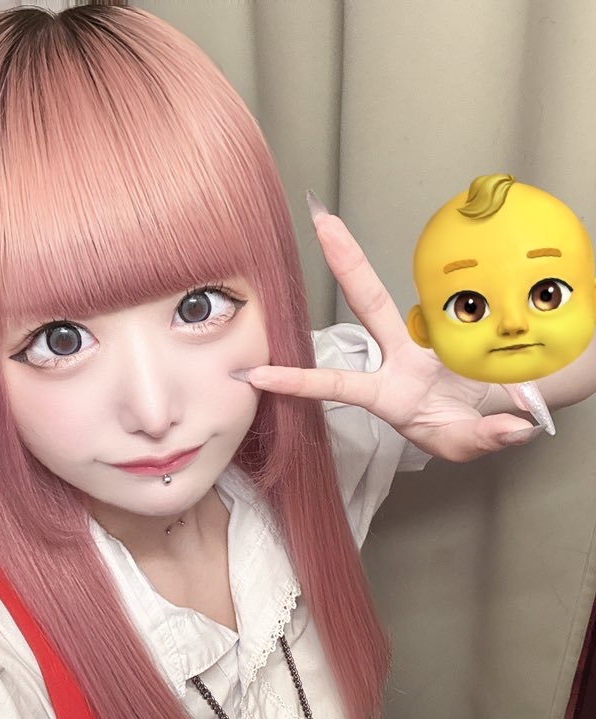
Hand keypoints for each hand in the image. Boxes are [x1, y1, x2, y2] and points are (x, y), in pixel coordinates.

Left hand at [244, 206, 540, 461]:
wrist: (490, 412)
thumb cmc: (462, 431)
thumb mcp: (468, 444)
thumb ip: (487, 438)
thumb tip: (514, 428)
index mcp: (388, 394)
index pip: (337, 386)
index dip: (299, 381)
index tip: (257, 374)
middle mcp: (394, 359)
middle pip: (362, 308)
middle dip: (336, 272)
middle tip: (306, 234)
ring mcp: (414, 340)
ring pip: (380, 295)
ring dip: (352, 260)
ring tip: (325, 220)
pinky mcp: (440, 325)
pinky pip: (432, 298)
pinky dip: (427, 277)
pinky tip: (410, 252)